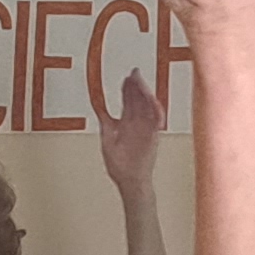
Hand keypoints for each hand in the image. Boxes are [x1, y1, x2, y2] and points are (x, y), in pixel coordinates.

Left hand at [97, 67, 168, 187]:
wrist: (129, 180)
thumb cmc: (119, 165)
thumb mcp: (106, 138)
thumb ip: (104, 121)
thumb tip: (97, 106)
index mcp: (126, 123)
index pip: (128, 101)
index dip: (127, 89)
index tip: (126, 78)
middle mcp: (137, 123)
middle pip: (138, 100)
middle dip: (137, 86)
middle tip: (135, 73)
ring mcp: (146, 128)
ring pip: (148, 106)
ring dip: (145, 94)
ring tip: (141, 83)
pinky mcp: (153, 136)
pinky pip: (157, 120)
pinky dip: (156, 110)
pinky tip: (152, 100)